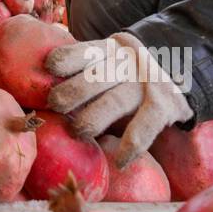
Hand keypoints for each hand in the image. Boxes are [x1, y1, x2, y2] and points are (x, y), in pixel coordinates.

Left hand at [44, 31, 192, 168]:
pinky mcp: (165, 104)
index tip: (49, 66)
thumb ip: (80, 70)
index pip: (85, 50)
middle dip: (74, 90)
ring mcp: (146, 83)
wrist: (175, 70)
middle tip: (55, 104)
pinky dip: (133, 144)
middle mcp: (127, 64)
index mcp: (108, 50)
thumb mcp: (105, 61)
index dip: (67, 57)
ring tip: (77, 131)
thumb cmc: (122, 73)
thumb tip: (37, 89)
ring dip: (94, 117)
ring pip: (116, 101)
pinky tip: (121, 160)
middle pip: (97, 76)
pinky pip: (147, 125)